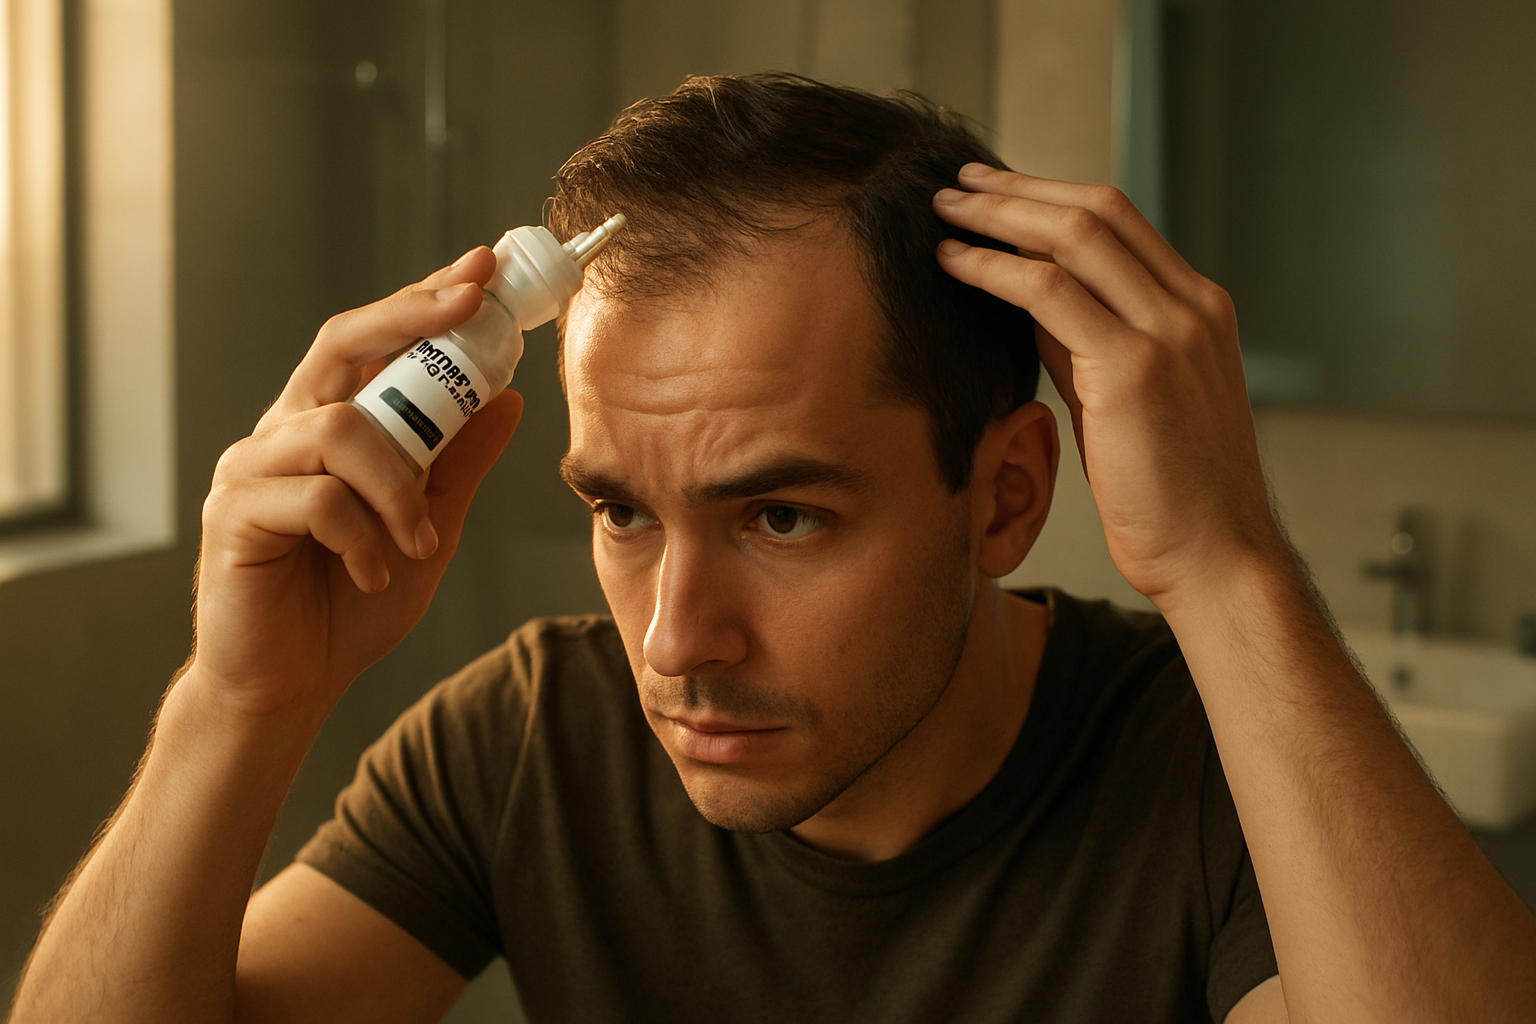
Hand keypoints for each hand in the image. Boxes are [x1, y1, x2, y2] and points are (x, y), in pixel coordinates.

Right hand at [188, 247, 522, 720]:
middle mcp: (284, 432)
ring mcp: (252, 468)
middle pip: (340, 344)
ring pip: (340, 428)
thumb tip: (507, 399)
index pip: (372, 342)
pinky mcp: (233, 514)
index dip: (421, 301)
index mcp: (328, 425)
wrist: (293, 684)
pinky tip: (370, 571)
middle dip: (411, 317)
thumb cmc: (351, 602)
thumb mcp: (428, 524)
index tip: (479, 272)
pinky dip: (362, 535)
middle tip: (470, 305)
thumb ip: (458, 463)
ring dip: (400, 484)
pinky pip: (317, 497)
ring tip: (418, 540)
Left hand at [934, 164, 1286, 609]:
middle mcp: (1192, 308)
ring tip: (944, 210)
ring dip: (999, 215)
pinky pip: (1050, 293)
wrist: (1216, 557)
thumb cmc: (1168, 493)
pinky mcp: (1135, 369)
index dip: (1049, 197)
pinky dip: (994, 268)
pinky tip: (954, 262)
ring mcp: (1170, 332)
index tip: (995, 192)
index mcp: (1199, 309)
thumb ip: (1085, 344)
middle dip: (1019, 190)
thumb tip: (1027, 301)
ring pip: (1074, 237)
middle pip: (1098, 212)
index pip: (1120, 223)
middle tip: (958, 182)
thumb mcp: (1124, 399)